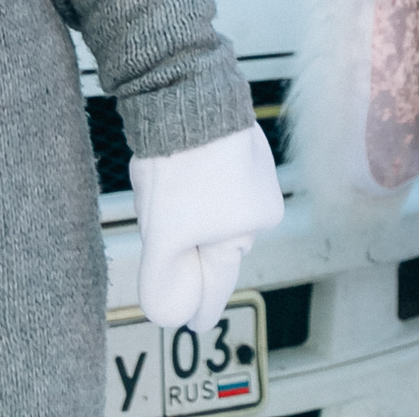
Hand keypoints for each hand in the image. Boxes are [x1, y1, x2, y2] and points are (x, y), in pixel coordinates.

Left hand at [130, 122, 283, 331]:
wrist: (191, 95)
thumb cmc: (184, 164)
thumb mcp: (164, 234)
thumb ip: (165, 279)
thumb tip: (167, 315)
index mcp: (241, 236)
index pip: (217, 284)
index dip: (202, 306)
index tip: (198, 324)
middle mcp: (258, 210)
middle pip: (211, 244)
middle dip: (185, 240)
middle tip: (160, 219)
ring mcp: (255, 174)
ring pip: (212, 211)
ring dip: (188, 207)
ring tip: (166, 182)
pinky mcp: (244, 145)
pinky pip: (215, 180)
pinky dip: (195, 180)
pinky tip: (177, 162)